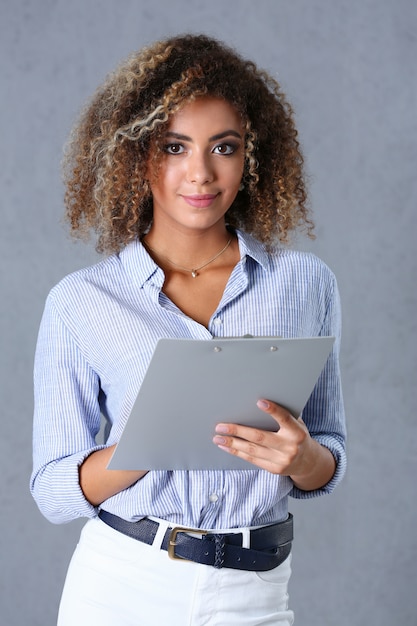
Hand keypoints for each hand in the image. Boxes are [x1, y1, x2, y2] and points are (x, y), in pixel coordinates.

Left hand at [213, 399, 335, 489]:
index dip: (273, 410)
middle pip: (260, 437)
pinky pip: (252, 460)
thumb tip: (258, 403)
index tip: (259, 402)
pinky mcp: (274, 469)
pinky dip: (237, 452)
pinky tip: (227, 447)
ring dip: (232, 443)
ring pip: (252, 450)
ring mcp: (281, 460)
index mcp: (297, 432)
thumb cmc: (298, 435)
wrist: (309, 462)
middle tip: (221, 426)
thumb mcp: (297, 424)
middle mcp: (290, 447)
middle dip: (238, 431)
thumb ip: (284, 416)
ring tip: (218, 438)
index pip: (284, 419)